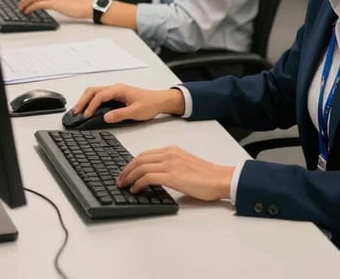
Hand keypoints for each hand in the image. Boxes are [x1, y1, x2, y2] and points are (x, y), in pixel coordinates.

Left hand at [17, 0, 90, 18]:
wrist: (85, 6)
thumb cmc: (76, 4)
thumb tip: (43, 4)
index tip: (24, 2)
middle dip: (24, 0)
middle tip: (20, 7)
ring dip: (25, 4)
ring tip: (22, 10)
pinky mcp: (54, 3)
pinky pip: (37, 4)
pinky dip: (30, 8)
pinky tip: (28, 12)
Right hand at [74, 84, 185, 123]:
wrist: (160, 100)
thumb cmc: (150, 104)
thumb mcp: (136, 112)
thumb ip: (120, 114)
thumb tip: (106, 117)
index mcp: (119, 90)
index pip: (100, 95)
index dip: (91, 106)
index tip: (86, 116)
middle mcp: (116, 88)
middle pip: (94, 90)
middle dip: (83, 100)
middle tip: (76, 112)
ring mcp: (115, 91)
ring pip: (95, 91)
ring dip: (86, 100)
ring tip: (79, 111)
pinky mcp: (116, 95)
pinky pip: (100, 95)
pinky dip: (91, 100)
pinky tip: (89, 108)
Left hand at [116, 146, 233, 200]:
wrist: (219, 178)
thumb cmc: (206, 175)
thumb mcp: (185, 164)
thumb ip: (170, 166)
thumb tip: (156, 176)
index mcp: (172, 150)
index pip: (145, 154)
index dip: (132, 163)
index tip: (125, 172)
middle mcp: (169, 154)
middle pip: (140, 158)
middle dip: (126, 169)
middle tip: (120, 179)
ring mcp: (170, 164)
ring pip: (141, 166)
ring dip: (129, 176)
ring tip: (123, 185)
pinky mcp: (172, 175)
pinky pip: (148, 177)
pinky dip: (138, 183)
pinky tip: (136, 190)